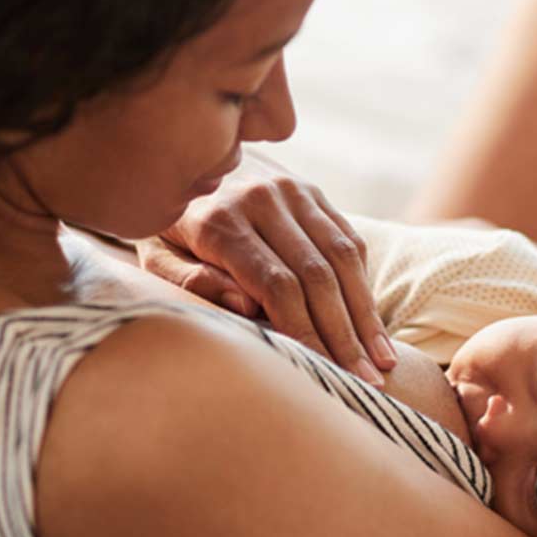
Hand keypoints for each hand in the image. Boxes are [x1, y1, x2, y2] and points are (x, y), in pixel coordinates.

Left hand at [134, 150, 396, 384]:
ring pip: (342, 257)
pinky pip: (348, 239)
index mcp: (219, 220)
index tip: (326, 371)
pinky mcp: (312, 191)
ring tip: (383, 360)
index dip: (306, 331)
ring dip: (366, 314)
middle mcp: (262, 199)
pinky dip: (363, 284)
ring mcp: (293, 190)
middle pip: (317, 276)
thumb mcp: (154, 253)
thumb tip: (246, 306)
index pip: (278, 285)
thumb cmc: (165, 225)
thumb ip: (187, 281)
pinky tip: (372, 324)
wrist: (182, 156)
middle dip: (344, 334)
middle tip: (367, 380)